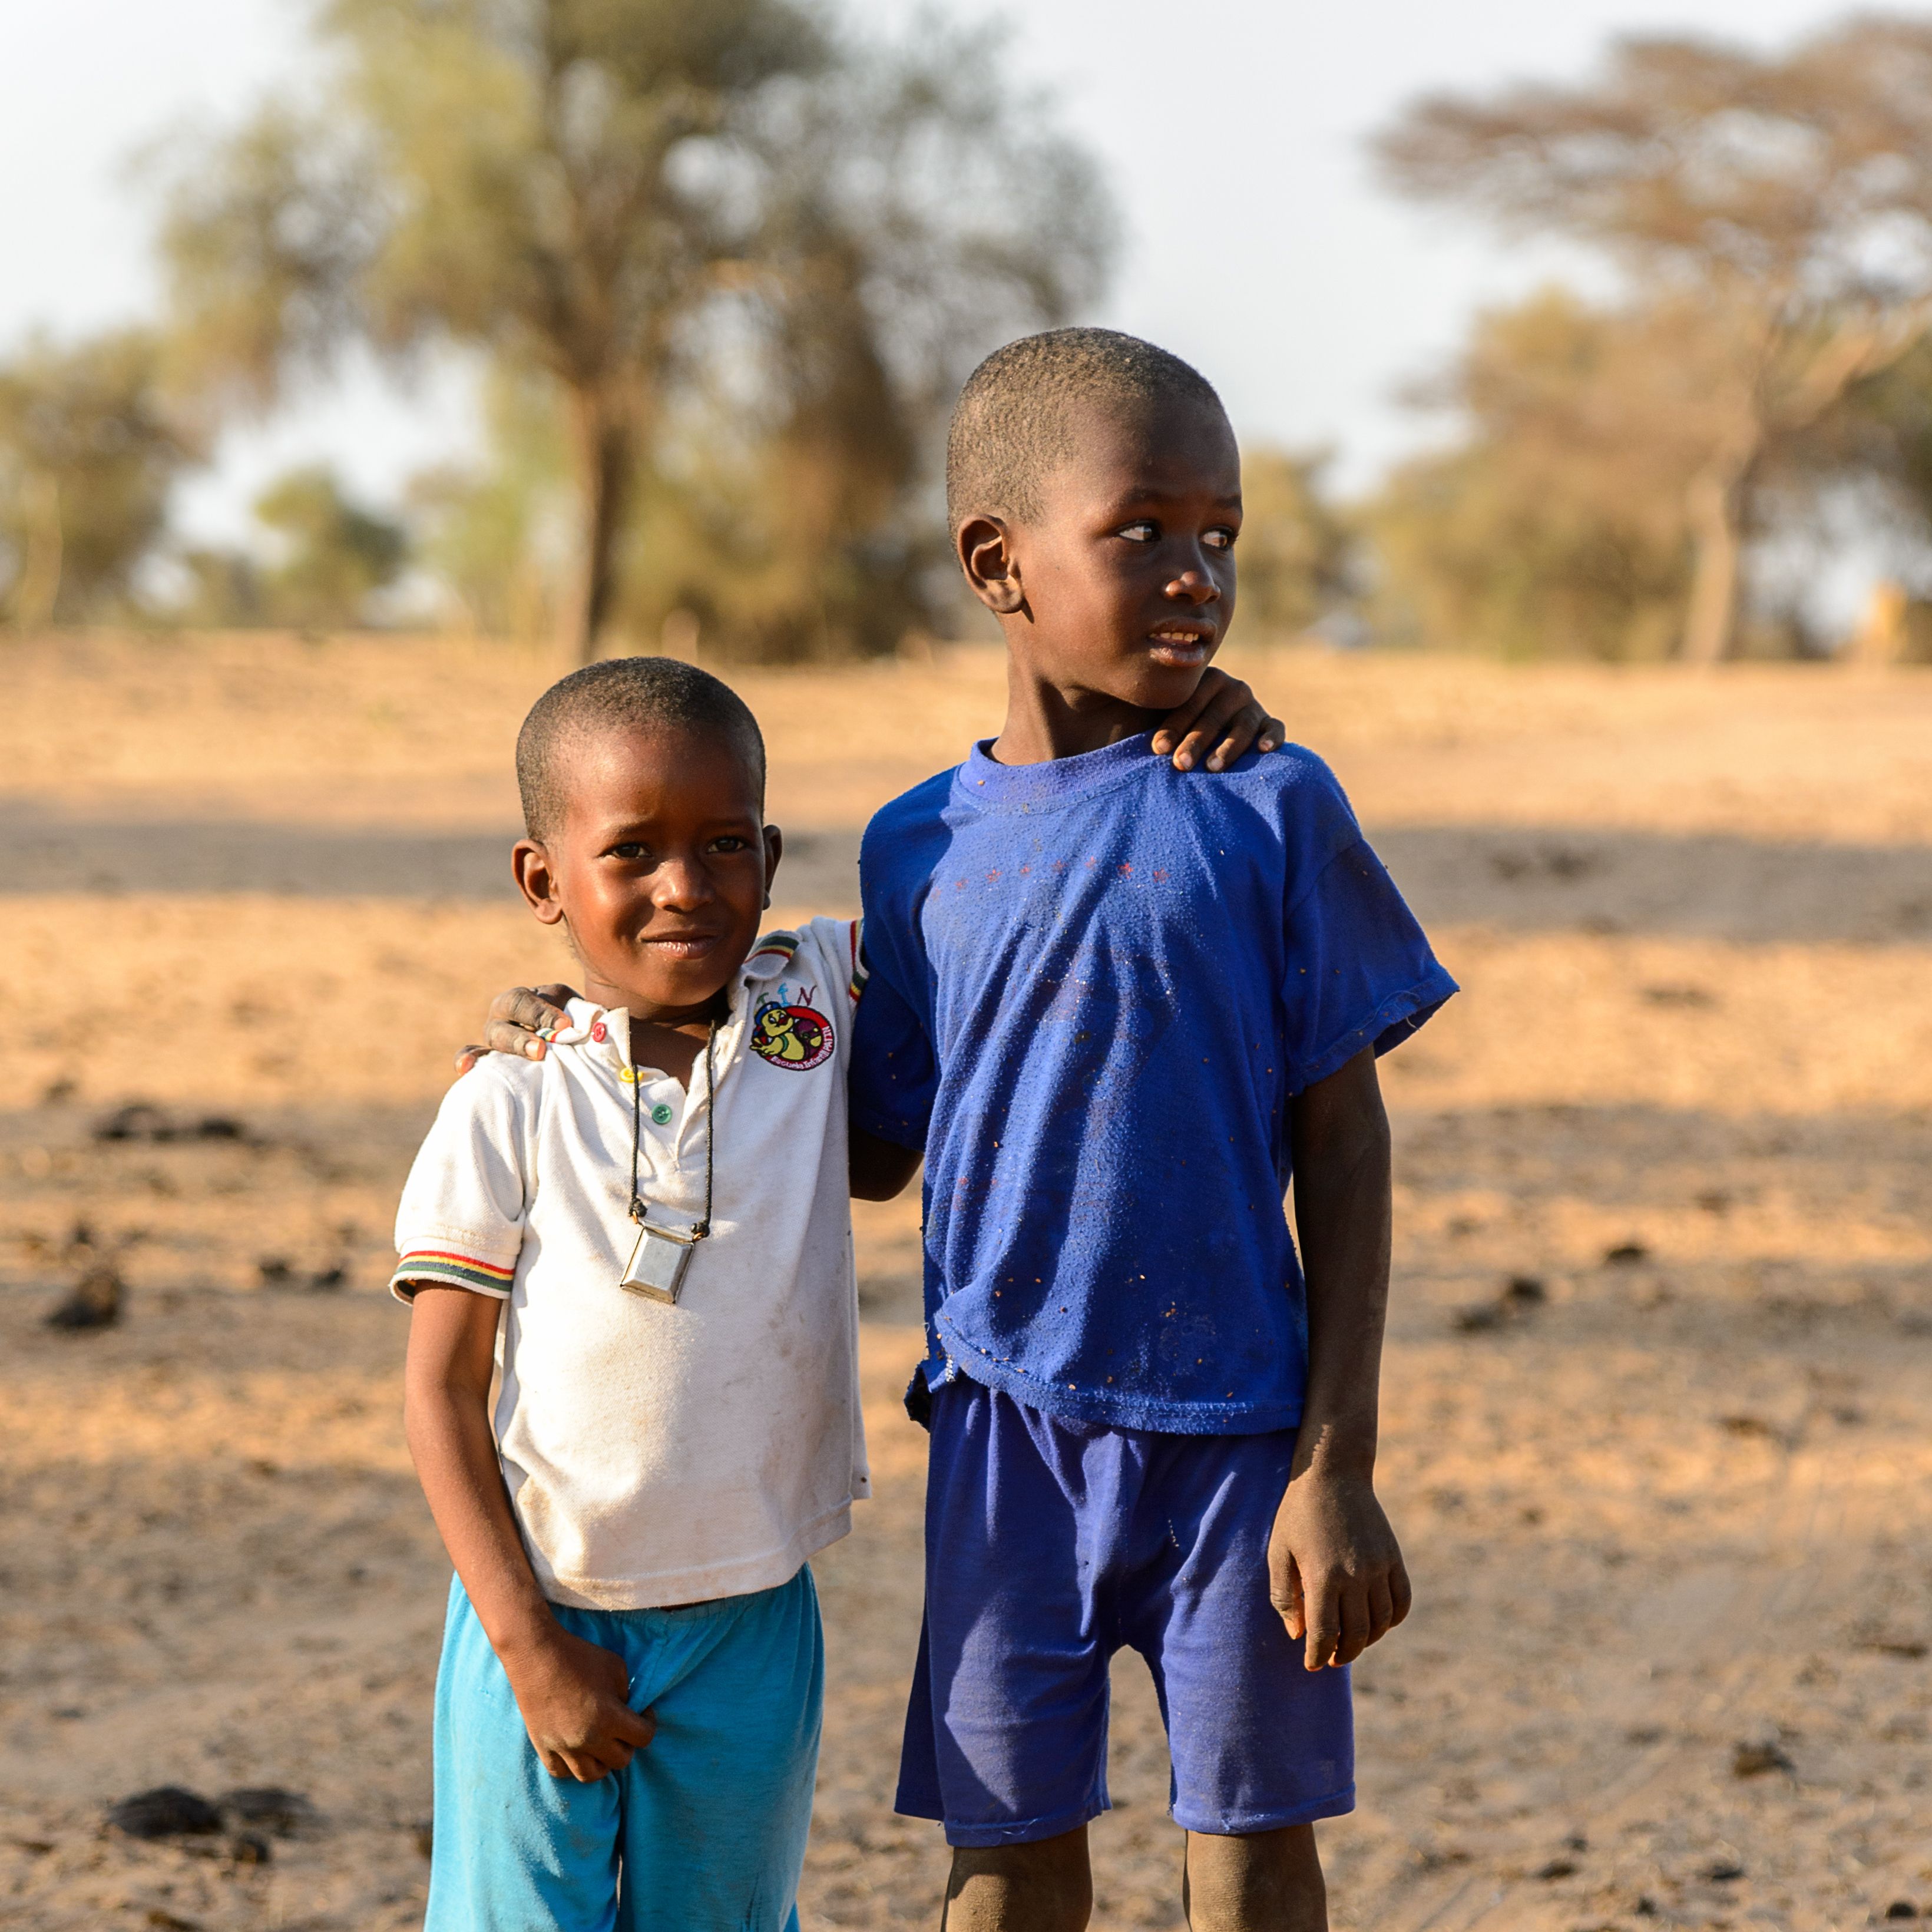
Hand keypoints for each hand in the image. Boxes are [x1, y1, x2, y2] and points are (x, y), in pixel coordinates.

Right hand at [454, 983, 580, 1073]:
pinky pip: (476, 1057)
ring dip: (510, 1052)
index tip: (565, 1026)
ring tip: (523, 1060)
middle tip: (541, 1050)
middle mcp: (501, 1017)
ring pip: (494, 1042)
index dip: (541, 1013)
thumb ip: (572, 1010)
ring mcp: (495, 1038)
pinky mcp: (492, 1059)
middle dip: (522, 1039)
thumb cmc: (569, 1018)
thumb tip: (576, 1027)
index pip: (522, 1002)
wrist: (569, 1036)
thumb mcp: (571, 1006)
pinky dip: (467, 1060)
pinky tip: (465, 1068)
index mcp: (520, 999)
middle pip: (503, 1025)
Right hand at [501, 1622, 656, 1780]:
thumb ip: (626, 1694)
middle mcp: (587, 1739)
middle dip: (627, 1744)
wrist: (536, 1655)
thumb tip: (628, 1711)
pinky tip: (578, 1750)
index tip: (643, 1714)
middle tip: (622, 1728)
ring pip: (591, 1776)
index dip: (648, 1724)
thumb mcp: (616, 1667)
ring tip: (602, 1745)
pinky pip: (563, 1773)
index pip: (643, 1737)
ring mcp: (563, 1748)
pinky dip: (573, 1766)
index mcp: (609, 1717)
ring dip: (602, 1762)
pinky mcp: (543, 1749)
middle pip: (621, 1761)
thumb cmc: (579, 1656)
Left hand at [1150, 666, 1284, 772]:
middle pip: (1213, 717)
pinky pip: (1275, 728)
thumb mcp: (1161, 712)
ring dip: (1229, 747)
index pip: (1188, 704)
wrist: (1203, 728)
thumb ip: (1148, 710)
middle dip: (1195, 742)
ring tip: (1213, 767)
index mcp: (1202, 680)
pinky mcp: (1268, 722)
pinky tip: (1263, 750)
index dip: (1172, 727)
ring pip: (1243, 726)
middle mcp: (1230, 688)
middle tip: (1180, 764)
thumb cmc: (1174, 726)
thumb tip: (1108, 718)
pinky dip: (1272, 737)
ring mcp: (1251, 705)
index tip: (1157, 749)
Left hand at [1268, 1467, 1410, 1671]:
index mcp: (1322, 1576)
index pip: (1324, 1634)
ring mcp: (1378, 1566)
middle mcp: (1355, 1575)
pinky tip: (1376, 1622)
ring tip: (1350, 1642)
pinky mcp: (1393, 1556)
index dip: (1316, 1655)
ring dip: (1366, 1640)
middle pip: (1355, 1634)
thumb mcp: (1278, 1551)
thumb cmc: (1298, 1512)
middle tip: (1330, 1658)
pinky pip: (1401, 1601)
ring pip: (1381, 1622)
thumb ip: (1284, 1595)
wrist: (1332, 1472)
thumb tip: (1297, 1635)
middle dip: (1341, 1653)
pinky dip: (1392, 1619)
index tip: (1311, 1665)